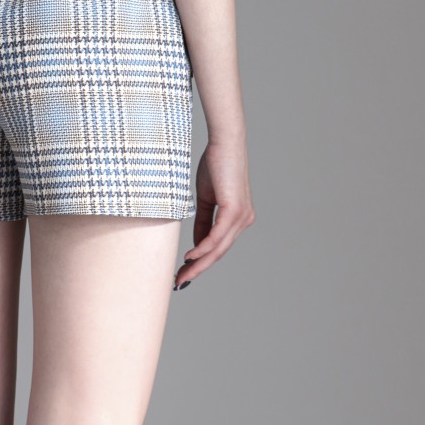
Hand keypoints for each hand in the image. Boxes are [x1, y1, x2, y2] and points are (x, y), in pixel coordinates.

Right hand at [174, 133, 254, 289]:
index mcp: (238, 218)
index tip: (185, 271)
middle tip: (180, 280)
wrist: (224, 144)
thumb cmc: (216, 165)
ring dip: (199, 263)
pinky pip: (217, 237)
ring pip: (218, 249)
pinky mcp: (234, 211)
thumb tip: (196, 244)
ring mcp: (242, 217)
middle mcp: (244, 221)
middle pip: (219, 253)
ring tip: (182, 274)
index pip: (219, 246)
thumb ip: (202, 222)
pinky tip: (190, 256)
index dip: (202, 261)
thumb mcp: (205, 199)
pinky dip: (202, 249)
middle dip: (198, 268)